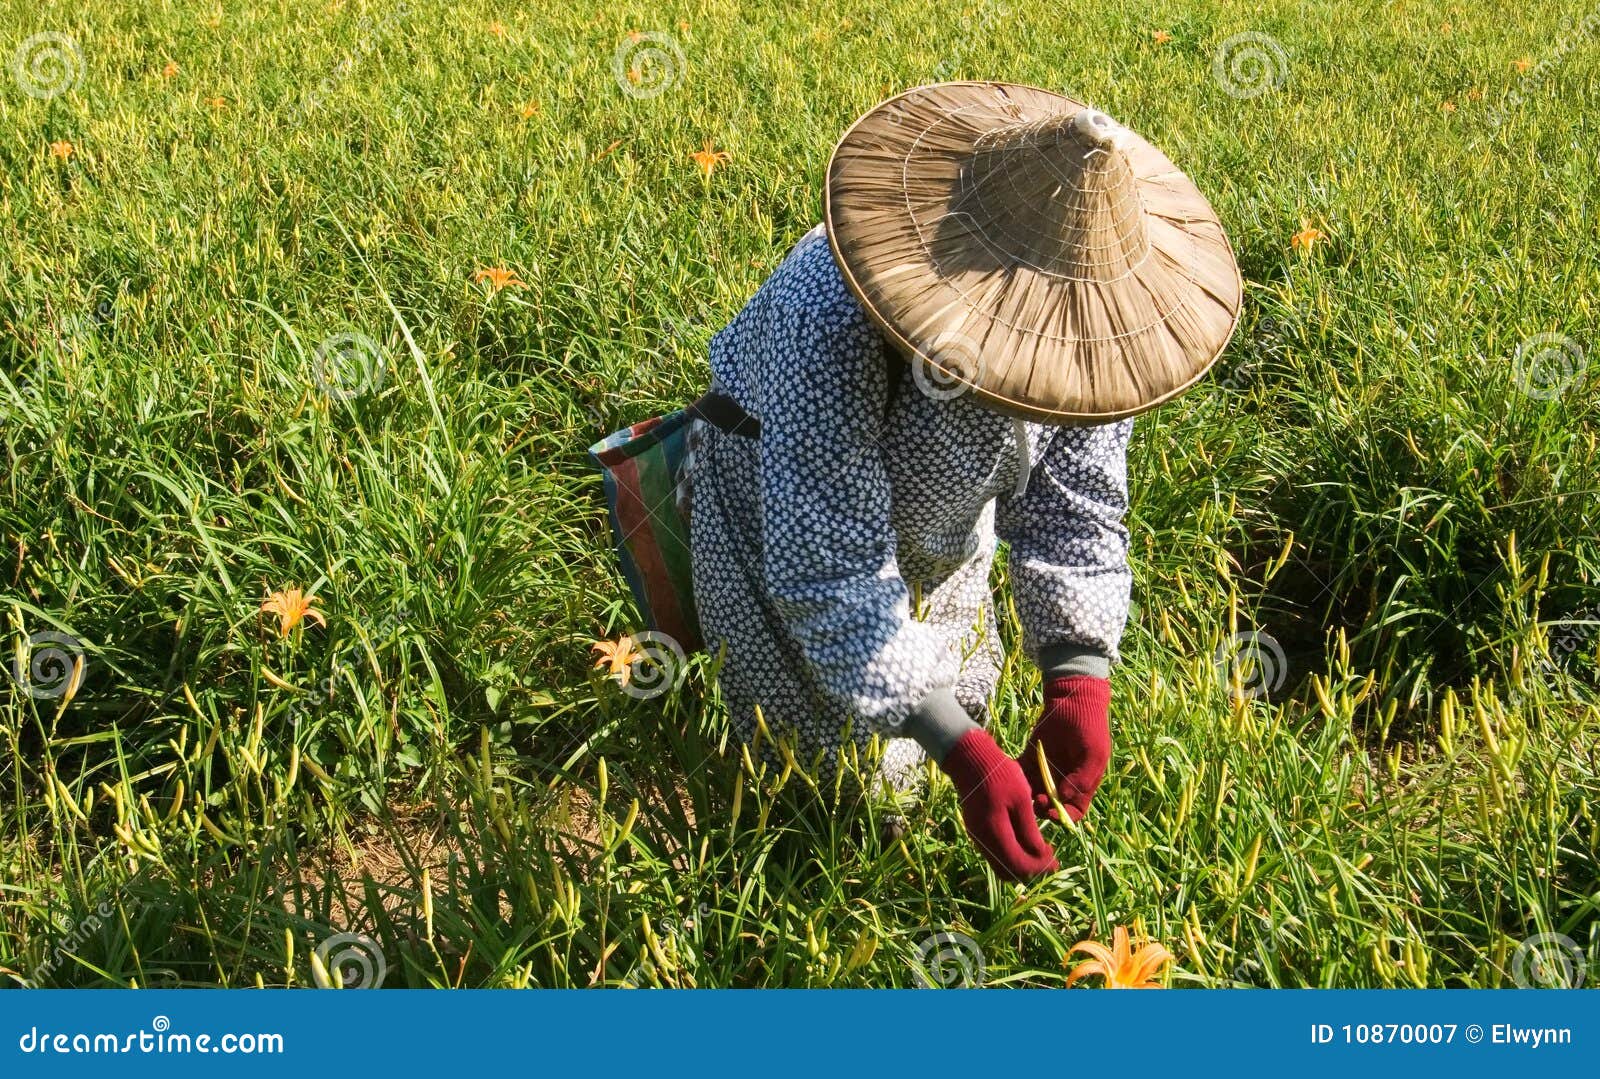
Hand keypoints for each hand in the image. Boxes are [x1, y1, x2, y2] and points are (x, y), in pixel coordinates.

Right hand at [939, 728, 1058, 880]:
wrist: (971, 761)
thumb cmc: (1000, 776)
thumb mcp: (1021, 800)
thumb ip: (1030, 831)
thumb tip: (1041, 856)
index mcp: (994, 834)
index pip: (1019, 865)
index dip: (1039, 867)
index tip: (1055, 861)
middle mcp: (983, 841)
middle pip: (1008, 872)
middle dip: (1031, 869)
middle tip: (1049, 859)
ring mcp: (977, 837)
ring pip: (1001, 864)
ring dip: (1021, 862)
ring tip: (1040, 850)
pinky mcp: (976, 831)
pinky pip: (995, 853)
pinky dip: (1011, 853)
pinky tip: (1024, 840)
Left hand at [1020, 675, 1111, 822]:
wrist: (1073, 699)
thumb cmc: (1090, 727)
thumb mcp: (1094, 754)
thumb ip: (1082, 778)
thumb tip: (1063, 798)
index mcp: (1082, 784)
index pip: (1074, 811)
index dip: (1064, 817)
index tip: (1053, 813)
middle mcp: (1063, 781)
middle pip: (1050, 805)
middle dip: (1042, 808)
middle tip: (1036, 800)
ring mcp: (1046, 770)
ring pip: (1033, 792)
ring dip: (1027, 796)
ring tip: (1024, 791)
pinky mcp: (1030, 757)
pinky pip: (1020, 773)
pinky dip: (1014, 778)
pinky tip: (1011, 777)